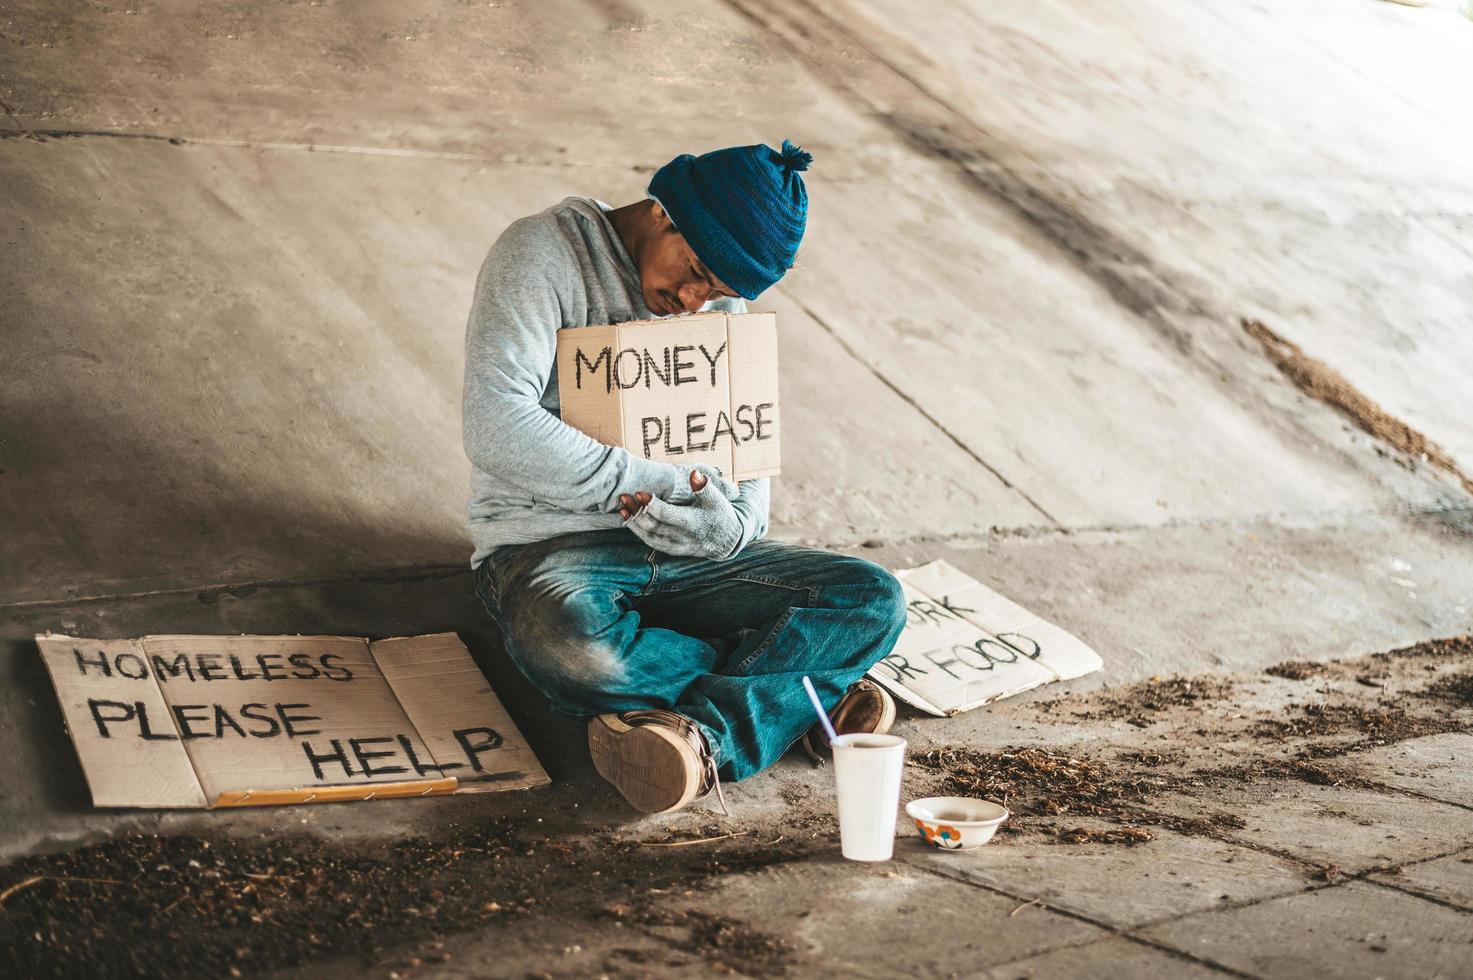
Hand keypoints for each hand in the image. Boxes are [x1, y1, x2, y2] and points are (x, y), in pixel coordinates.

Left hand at [619, 470, 742, 559]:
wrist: (727, 541)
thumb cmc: (722, 515)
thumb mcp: (718, 500)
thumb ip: (705, 488)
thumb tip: (694, 474)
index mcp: (693, 523)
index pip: (668, 515)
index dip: (652, 505)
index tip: (639, 493)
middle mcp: (683, 537)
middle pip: (654, 526)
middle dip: (637, 512)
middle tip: (623, 496)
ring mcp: (676, 546)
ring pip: (650, 536)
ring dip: (634, 523)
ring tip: (622, 507)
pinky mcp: (672, 550)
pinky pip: (652, 542)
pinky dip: (639, 532)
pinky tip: (629, 520)